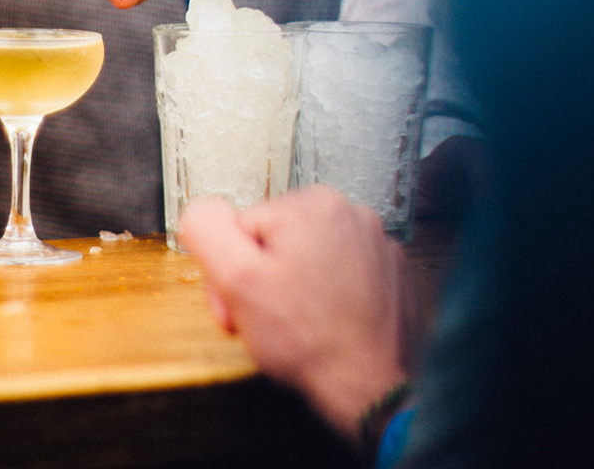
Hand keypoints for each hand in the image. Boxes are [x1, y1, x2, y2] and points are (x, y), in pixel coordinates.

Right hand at [179, 188, 415, 437]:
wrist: (372, 388)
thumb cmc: (310, 341)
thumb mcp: (237, 281)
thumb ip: (208, 230)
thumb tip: (203, 210)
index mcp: (313, 205)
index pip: (243, 228)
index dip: (233, 272)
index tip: (241, 305)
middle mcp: (352, 214)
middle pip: (278, 242)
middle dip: (265, 280)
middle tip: (270, 320)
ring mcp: (376, 245)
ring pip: (310, 260)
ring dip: (298, 290)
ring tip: (301, 326)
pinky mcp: (390, 275)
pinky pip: (343, 278)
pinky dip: (331, 299)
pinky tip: (327, 325)